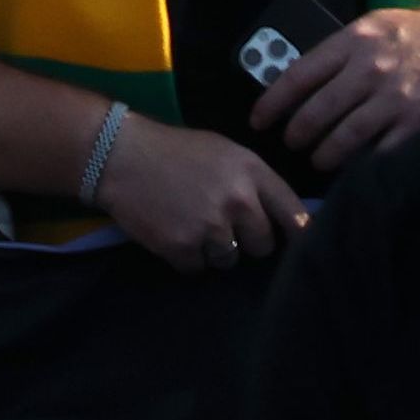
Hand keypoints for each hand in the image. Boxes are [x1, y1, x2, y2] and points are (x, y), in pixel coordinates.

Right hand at [93, 115, 303, 274]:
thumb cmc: (175, 151)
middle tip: (221, 223)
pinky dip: (185, 257)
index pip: (295, 215)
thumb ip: (255, 182)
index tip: (301, 246)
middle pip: (264, 245)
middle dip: (246, 239)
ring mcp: (210, 226)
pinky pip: (197, 269)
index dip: (301, 235)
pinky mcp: (182, 247)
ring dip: (213, 250)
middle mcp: (237, 200)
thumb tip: (286, 219)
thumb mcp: (223, 152)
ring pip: (230, 259)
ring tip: (190, 223)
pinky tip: (171, 231)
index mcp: (251, 171)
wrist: (118, 155)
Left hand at [249, 5, 419, 170]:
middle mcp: (370, 70)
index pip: (299, 75)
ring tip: (318, 159)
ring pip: (346, 135)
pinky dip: (366, 164)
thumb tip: (299, 85)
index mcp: (351, 43)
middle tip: (290, 142)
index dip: (273, 102)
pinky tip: (356, 169)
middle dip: (297, 133)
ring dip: (325, 153)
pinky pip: (383, 150)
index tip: (258, 120)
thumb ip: (336, 53)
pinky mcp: (418, 121)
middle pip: (319, 110)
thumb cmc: (405, 33)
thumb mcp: (366, 28)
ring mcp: (395, 97)